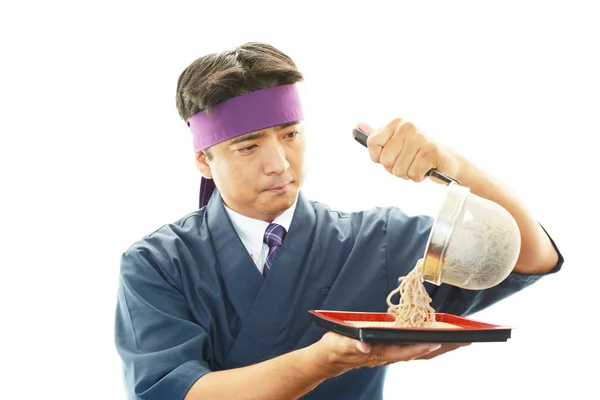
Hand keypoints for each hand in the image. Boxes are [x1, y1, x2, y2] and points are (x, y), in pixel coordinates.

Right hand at [308, 332, 467, 377]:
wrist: (332, 357)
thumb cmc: (336, 348)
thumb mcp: (340, 343)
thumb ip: (352, 344)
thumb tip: (363, 344)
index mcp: (380, 353)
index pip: (404, 351)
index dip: (421, 346)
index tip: (437, 340)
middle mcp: (390, 355)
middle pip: (421, 352)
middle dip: (443, 347)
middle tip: (464, 340)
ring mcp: (393, 353)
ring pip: (422, 351)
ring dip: (442, 346)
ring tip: (461, 340)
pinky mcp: (393, 349)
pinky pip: (416, 347)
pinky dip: (431, 343)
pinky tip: (440, 338)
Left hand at [357, 119, 461, 183]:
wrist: (446, 161)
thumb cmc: (416, 154)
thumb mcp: (395, 143)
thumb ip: (376, 136)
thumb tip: (358, 125)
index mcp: (397, 123)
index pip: (372, 143)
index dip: (378, 157)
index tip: (391, 156)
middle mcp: (408, 127)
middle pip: (385, 160)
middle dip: (394, 168)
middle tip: (407, 163)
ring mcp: (421, 138)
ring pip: (398, 169)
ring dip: (406, 174)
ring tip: (416, 165)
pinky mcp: (431, 152)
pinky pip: (413, 174)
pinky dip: (417, 177)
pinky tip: (424, 170)